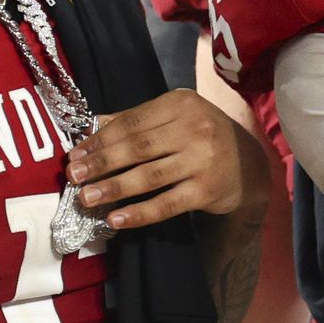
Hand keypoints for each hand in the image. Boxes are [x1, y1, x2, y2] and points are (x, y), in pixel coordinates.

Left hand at [67, 88, 268, 229]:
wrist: (249, 165)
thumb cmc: (203, 137)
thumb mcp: (176, 118)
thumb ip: (137, 119)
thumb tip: (93, 124)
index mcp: (181, 104)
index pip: (132, 122)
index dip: (100, 139)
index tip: (76, 155)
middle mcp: (195, 128)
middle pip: (138, 147)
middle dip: (102, 163)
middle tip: (74, 176)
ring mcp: (203, 160)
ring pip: (149, 176)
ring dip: (114, 187)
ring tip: (86, 197)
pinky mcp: (207, 190)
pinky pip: (167, 204)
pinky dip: (140, 213)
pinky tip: (117, 218)